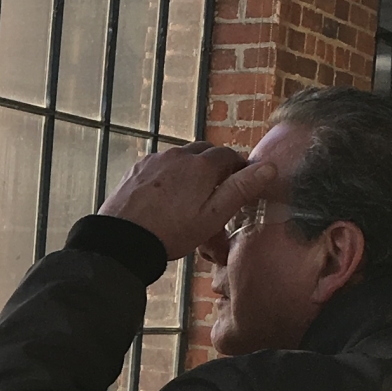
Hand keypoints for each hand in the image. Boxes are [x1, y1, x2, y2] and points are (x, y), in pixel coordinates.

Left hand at [99, 143, 278, 261]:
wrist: (123, 239)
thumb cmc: (171, 232)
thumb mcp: (212, 216)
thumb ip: (240, 190)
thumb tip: (268, 167)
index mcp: (201, 165)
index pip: (229, 155)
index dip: (238, 167)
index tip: (241, 182)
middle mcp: (178, 155)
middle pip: (204, 151)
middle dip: (215, 165)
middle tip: (218, 188)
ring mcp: (155, 160)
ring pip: (181, 157)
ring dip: (191, 169)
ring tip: (192, 195)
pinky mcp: (137, 169)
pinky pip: (160, 165)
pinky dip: (169, 174)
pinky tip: (166, 196)